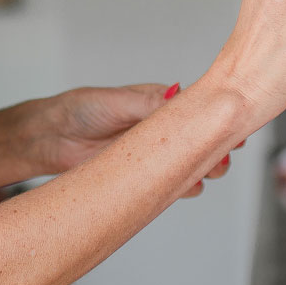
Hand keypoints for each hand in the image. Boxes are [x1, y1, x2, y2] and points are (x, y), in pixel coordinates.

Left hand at [36, 86, 234, 195]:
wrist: (51, 138)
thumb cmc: (81, 110)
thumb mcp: (117, 102)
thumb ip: (150, 103)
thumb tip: (180, 96)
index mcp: (161, 102)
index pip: (199, 111)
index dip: (218, 120)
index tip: (234, 130)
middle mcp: (162, 128)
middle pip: (201, 140)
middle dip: (216, 149)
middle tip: (220, 158)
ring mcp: (154, 154)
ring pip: (190, 164)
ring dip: (202, 169)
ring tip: (207, 173)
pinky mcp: (143, 176)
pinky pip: (171, 184)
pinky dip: (183, 187)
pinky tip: (188, 188)